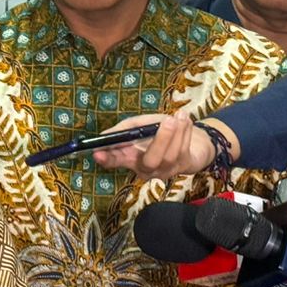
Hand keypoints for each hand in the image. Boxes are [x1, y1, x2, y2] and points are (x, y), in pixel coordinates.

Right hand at [93, 109, 218, 178]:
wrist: (188, 138)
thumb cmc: (156, 130)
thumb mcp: (138, 125)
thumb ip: (124, 129)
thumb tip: (105, 136)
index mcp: (130, 157)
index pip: (115, 161)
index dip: (106, 159)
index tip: (97, 153)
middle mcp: (146, 168)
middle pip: (149, 162)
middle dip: (159, 141)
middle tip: (167, 120)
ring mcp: (165, 170)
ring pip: (169, 156)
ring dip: (176, 133)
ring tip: (179, 116)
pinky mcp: (182, 166)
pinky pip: (183, 151)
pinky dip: (185, 132)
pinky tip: (184, 119)